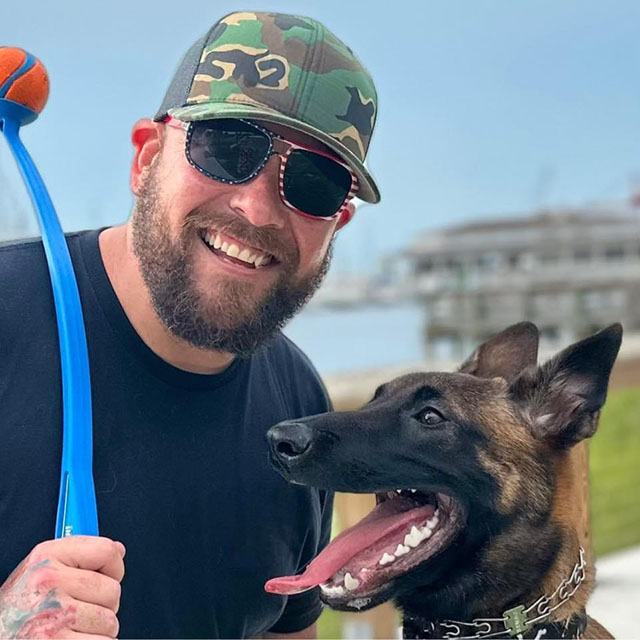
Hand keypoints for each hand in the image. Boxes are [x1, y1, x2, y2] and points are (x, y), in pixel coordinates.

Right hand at [0, 536, 124, 638]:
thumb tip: (117, 550)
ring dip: (97, 630)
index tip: (109, 575)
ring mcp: (52, 615)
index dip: (114, 567)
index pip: (106, 550)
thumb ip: (78, 557)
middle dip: (103, 605)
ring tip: (71, 629)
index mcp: (45, 558)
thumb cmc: (16, 610)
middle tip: (79, 611)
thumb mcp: (39, 571)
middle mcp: (48, 582)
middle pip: (112, 590)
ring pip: (109, 621)